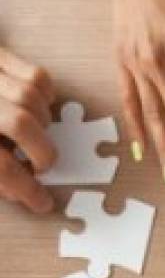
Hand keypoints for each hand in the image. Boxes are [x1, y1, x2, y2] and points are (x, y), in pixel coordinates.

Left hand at [0, 48, 54, 212]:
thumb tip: (10, 190)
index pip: (0, 167)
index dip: (26, 190)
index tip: (40, 202)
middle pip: (21, 126)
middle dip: (42, 154)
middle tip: (41, 166)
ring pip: (31, 98)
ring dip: (43, 124)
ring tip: (34, 135)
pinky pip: (36, 76)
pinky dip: (46, 95)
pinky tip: (36, 108)